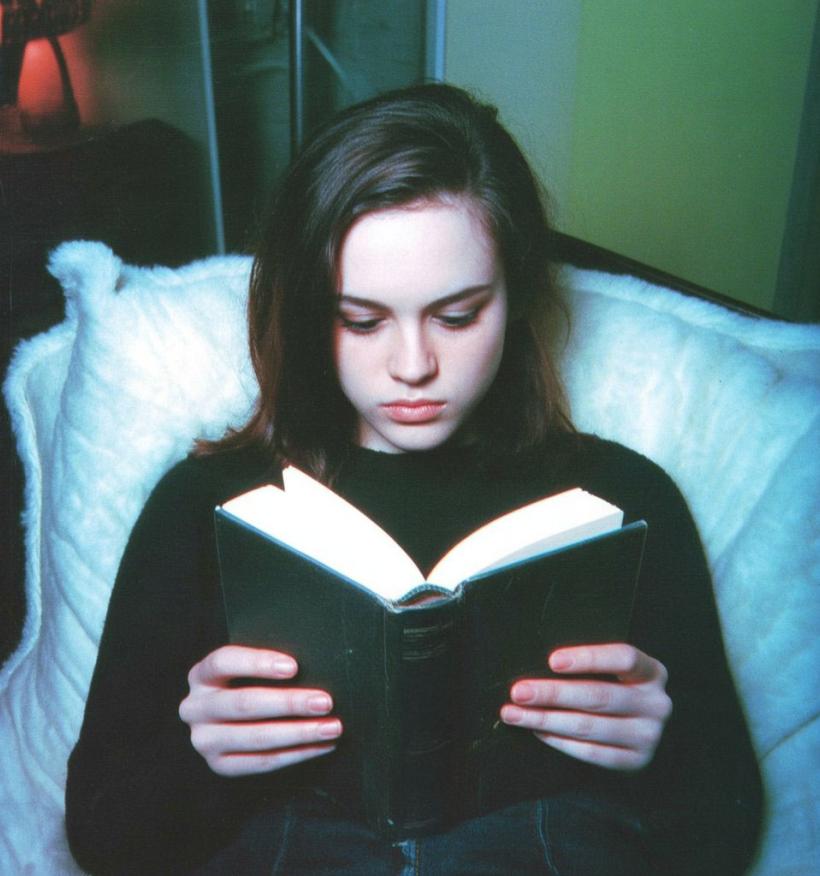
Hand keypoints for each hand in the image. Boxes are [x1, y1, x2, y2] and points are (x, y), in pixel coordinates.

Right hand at [179, 645, 341, 776]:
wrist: (224, 723)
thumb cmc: (247, 684)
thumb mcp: (245, 669)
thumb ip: (267, 665)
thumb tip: (315, 662)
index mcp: (201, 675)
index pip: (223, 662)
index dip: (258, 663)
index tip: (294, 666)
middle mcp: (195, 708)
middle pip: (244, 703)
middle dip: (290, 703)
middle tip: (325, 702)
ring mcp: (204, 740)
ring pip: (257, 737)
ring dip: (300, 732)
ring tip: (332, 727)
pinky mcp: (220, 765)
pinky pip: (263, 762)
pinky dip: (297, 754)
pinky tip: (321, 745)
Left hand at [500, 643, 671, 770]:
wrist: (639, 726)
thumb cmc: (617, 686)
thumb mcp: (614, 670)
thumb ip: (589, 665)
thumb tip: (544, 663)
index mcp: (652, 672)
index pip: (623, 658)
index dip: (588, 658)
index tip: (552, 661)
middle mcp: (656, 704)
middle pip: (598, 696)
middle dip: (552, 694)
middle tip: (519, 692)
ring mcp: (648, 735)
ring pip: (589, 726)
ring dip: (546, 719)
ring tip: (515, 713)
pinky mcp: (635, 760)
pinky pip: (591, 752)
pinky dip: (560, 741)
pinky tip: (538, 731)